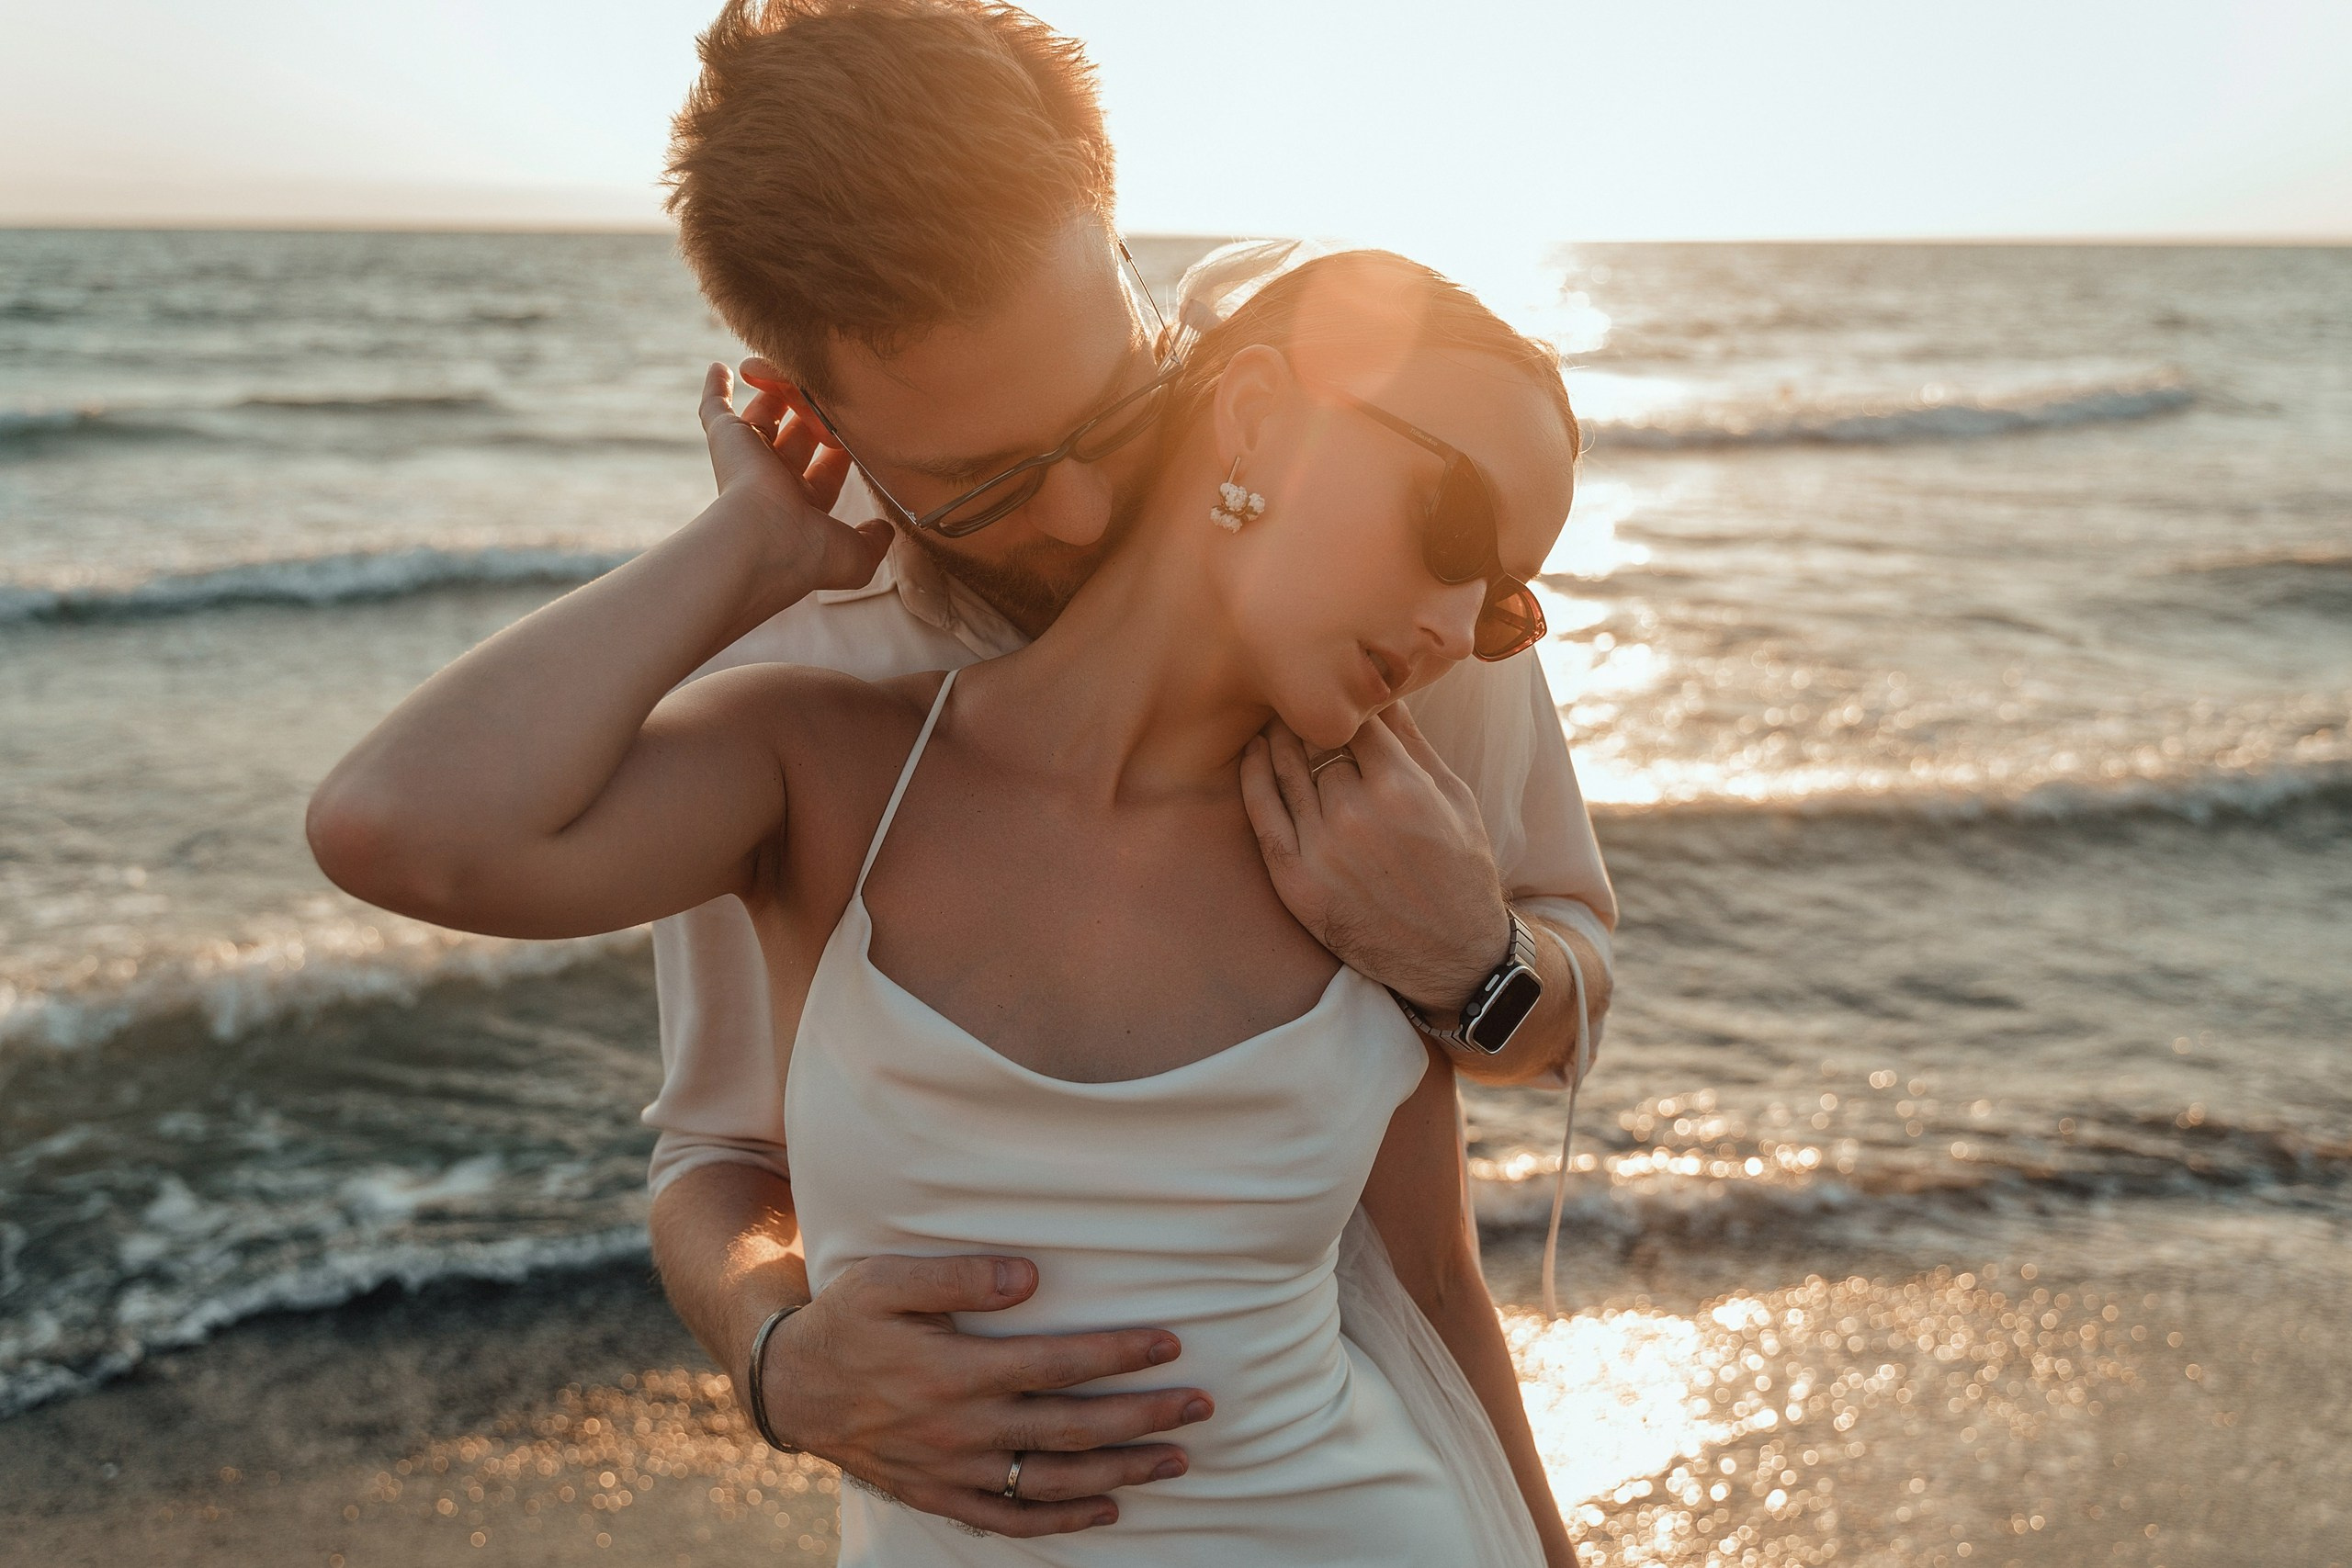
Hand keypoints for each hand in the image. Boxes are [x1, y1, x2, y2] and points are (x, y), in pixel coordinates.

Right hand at [697, 362, 892, 598]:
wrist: (757, 542)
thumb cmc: (805, 554)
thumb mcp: (855, 556)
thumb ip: (873, 540)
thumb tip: (885, 529)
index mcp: (802, 509)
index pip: (825, 473)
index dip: (841, 451)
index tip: (859, 429)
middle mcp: (773, 483)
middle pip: (796, 439)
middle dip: (812, 418)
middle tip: (830, 394)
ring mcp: (747, 459)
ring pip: (765, 416)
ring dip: (777, 395)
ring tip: (791, 369)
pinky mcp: (725, 438)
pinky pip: (714, 408)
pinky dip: (715, 389)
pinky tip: (719, 369)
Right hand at [760, 1254, 1213, 1536]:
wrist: (789, 1387)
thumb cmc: (846, 1319)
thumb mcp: (887, 1280)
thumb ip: (958, 1275)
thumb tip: (1029, 1276)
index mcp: (954, 1371)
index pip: (1057, 1364)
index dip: (1118, 1354)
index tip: (1170, 1343)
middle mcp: (962, 1428)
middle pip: (1071, 1428)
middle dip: (1143, 1418)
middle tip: (1200, 1407)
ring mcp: (953, 1469)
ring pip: (1054, 1480)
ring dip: (1121, 1472)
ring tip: (1177, 1460)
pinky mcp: (940, 1495)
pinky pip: (1012, 1520)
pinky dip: (1063, 1521)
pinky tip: (1107, 1510)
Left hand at [1239, 703, 1509, 1020]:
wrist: (1453, 957)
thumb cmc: (1462, 872)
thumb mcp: (1456, 800)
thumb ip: (1417, 746)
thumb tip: (1388, 692)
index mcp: (1402, 790)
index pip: (1360, 722)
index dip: (1352, 706)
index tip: (1345, 695)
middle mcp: (1356, 816)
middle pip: (1321, 746)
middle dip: (1320, 729)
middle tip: (1305, 701)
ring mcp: (1320, 850)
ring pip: (1289, 772)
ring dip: (1281, 741)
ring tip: (1277, 719)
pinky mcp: (1295, 881)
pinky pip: (1262, 815)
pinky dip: (1254, 778)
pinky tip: (1253, 754)